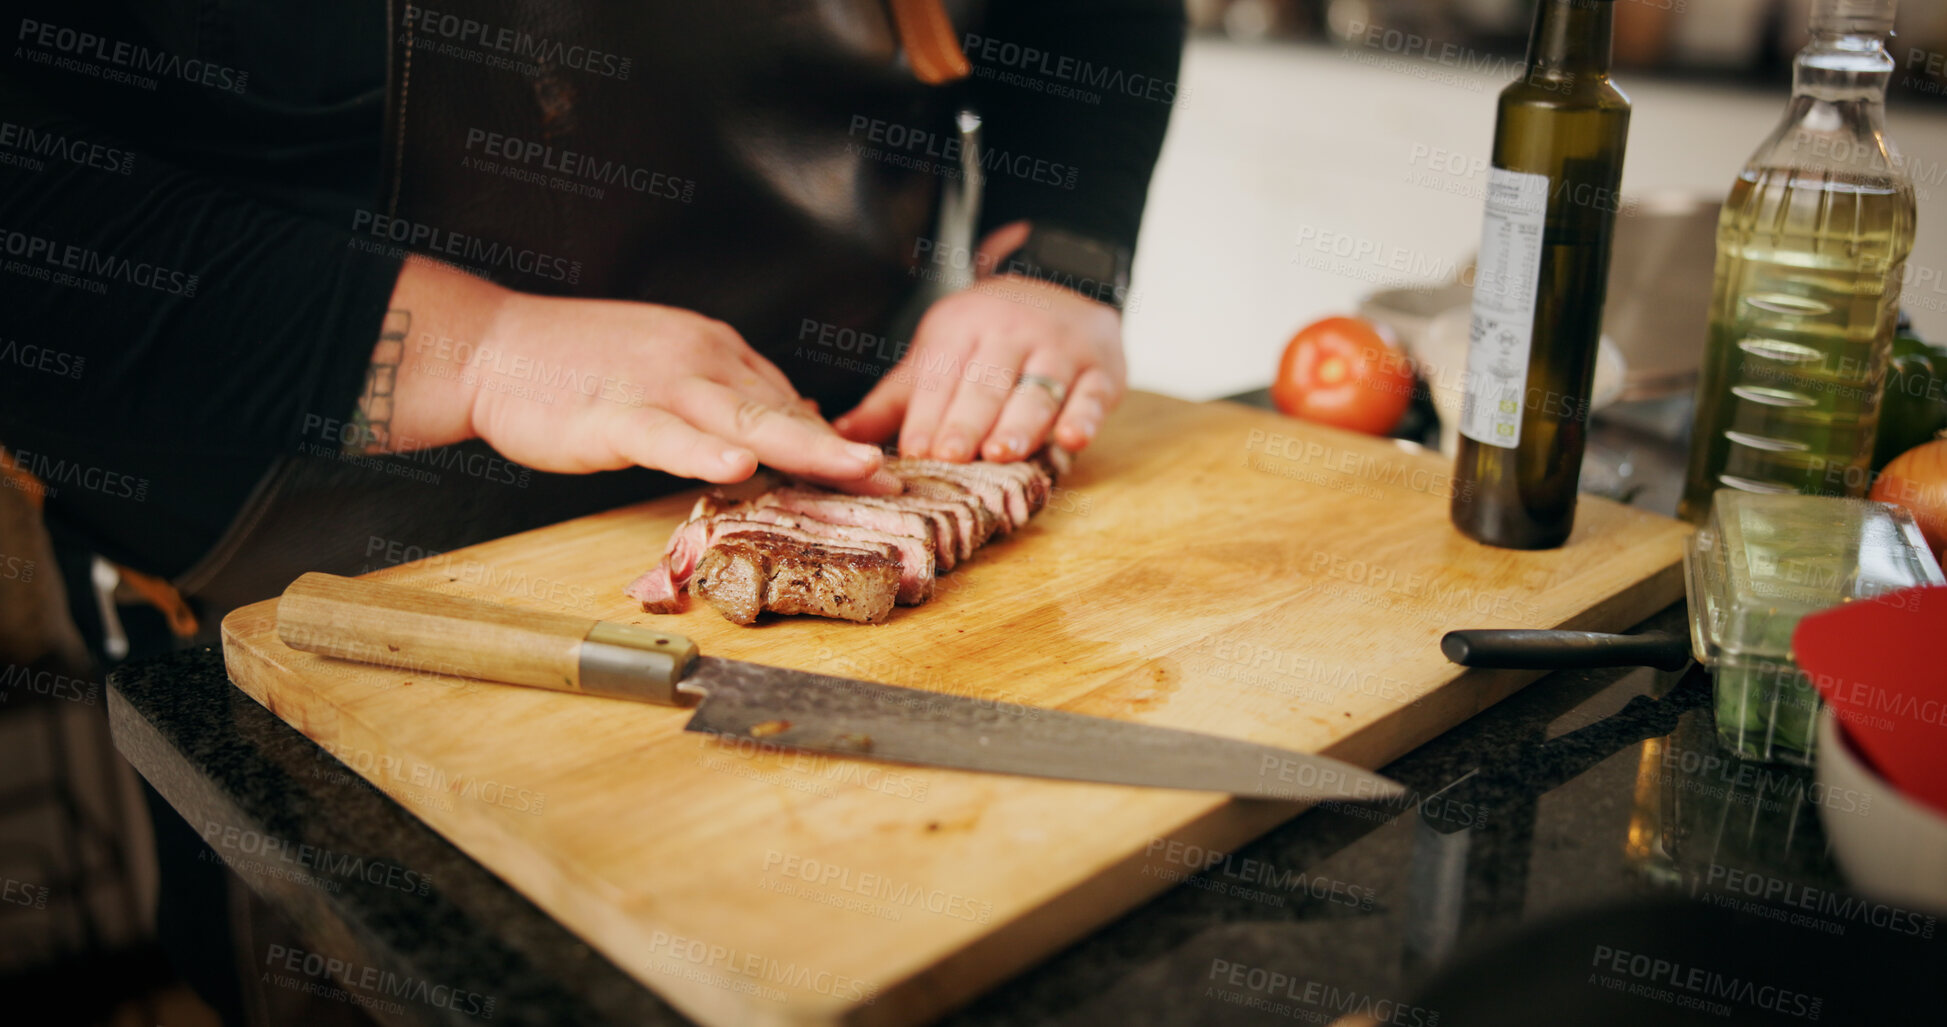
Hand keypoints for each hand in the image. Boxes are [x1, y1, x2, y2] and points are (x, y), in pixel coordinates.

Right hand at [375, 256, 898, 491]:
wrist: (495, 348)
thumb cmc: (577, 368)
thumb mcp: (668, 374)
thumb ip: (726, 400)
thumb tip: (787, 425)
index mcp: (716, 351)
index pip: (786, 401)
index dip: (831, 440)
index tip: (874, 474)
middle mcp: (700, 360)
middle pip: (781, 410)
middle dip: (840, 448)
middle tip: (891, 478)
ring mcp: (660, 385)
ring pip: (742, 420)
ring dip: (802, 447)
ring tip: (851, 471)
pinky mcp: (615, 413)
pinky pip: (667, 436)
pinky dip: (702, 452)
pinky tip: (738, 470)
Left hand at [833, 229, 1125, 461]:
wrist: (1062, 286)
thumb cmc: (987, 338)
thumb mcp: (937, 355)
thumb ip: (894, 400)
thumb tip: (838, 437)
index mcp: (961, 328)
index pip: (942, 376)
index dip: (929, 414)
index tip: (916, 450)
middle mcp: (1010, 332)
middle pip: (987, 382)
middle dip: (968, 419)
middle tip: (952, 456)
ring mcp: (1059, 348)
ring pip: (1038, 388)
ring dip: (1021, 421)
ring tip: (1003, 452)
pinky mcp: (1101, 368)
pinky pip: (1093, 394)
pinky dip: (1084, 417)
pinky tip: (1071, 440)